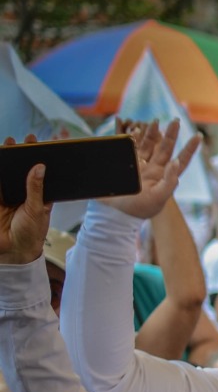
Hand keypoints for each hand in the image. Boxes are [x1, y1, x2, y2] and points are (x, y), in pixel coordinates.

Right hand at [0, 138, 50, 265]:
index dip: (37, 156)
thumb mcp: (36, 209)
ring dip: (5, 159)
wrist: (14, 250)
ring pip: (5, 172)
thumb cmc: (31, 232)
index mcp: (38, 194)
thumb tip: (39, 167)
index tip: (36, 142)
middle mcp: (22, 191)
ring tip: (7, 145)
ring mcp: (7, 194)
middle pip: (20, 168)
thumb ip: (35, 188)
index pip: (37, 171)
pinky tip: (0, 158)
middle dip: (19, 153)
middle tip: (18, 141)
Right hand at [105, 120, 200, 219]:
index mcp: (165, 177)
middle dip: (171, 134)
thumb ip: (169, 181)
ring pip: (148, 145)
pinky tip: (135, 129)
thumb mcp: (158, 198)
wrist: (115, 212)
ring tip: (155, 121)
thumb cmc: (139, 208)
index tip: (199, 136)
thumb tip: (175, 162)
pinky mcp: (126, 163)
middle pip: (165, 148)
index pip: (181, 161)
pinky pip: (131, 146)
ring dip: (151, 133)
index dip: (190, 149)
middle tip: (176, 120)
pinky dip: (133, 137)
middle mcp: (155, 169)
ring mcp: (140, 165)